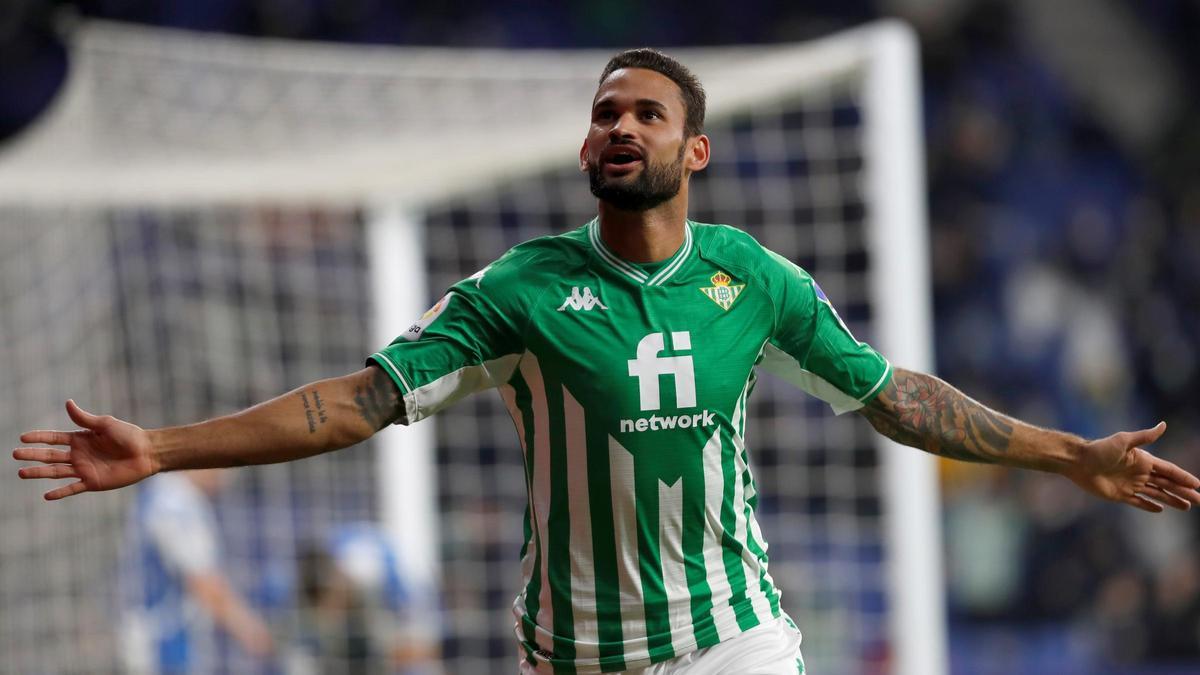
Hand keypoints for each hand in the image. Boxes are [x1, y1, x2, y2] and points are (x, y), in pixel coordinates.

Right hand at [13, 400, 157, 499]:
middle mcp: (79, 455)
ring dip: (39, 473)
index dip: (38, 438)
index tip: (22, 438)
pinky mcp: (92, 482)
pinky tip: (46, 496)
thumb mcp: (105, 424)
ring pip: (56, 472)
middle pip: (50, 455)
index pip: (54, 438)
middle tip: (15, 454)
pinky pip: (72, 488)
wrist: (147, 452)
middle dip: (33, 455)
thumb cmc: (129, 435)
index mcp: (80, 439)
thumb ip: (84, 418)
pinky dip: (60, 493)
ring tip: (21, 473)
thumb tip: (67, 402)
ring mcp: (84, 469)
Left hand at [1064, 422, 1199, 512]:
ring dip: (1171, 500)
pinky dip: (1149, 506)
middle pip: (1166, 484)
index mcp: (1143, 460)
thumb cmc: (1100, 449)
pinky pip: (1138, 502)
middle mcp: (1138, 473)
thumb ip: (1145, 436)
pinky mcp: (1119, 495)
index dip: (1183, 477)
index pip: (1168, 471)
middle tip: (1199, 500)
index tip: (1198, 485)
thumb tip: (1164, 425)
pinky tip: (1160, 509)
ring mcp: (1130, 484)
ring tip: (1187, 506)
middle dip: (1183, 492)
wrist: (1077, 461)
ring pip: (1156, 494)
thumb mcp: (1123, 441)